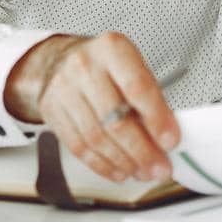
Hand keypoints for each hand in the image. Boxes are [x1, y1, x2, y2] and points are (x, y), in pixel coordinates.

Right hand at [5, 32, 179, 183]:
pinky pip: (78, 147)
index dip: (156, 119)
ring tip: (142, 173)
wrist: (60, 60)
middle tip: (160, 168)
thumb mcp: (131, 66)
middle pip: (115, 119)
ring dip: (124, 162)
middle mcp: (85, 66)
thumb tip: (165, 136)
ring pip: (97, 138)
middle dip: (142, 151)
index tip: (170, 141)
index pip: (137, 88)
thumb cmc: (104, 65)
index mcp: (112, 49)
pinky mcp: (51, 111)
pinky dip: (102, 165)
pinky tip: (119, 171)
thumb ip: (149, 96)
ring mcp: (64, 89)